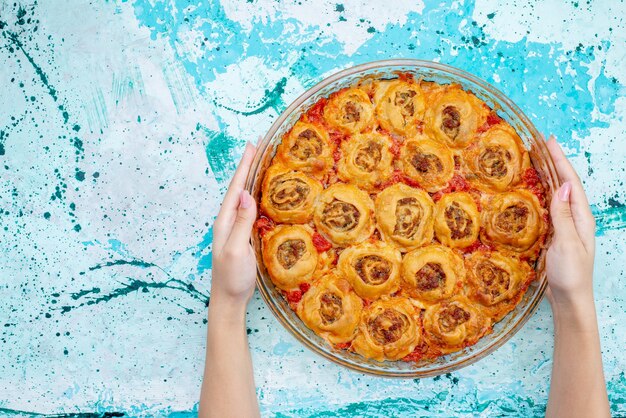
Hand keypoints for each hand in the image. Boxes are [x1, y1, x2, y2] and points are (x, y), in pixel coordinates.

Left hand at [210, 143, 257, 307]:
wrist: (228, 299)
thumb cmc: (231, 277)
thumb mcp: (237, 250)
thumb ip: (241, 223)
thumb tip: (246, 195)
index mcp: (225, 221)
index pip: (236, 188)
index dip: (244, 167)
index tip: (251, 147)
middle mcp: (228, 221)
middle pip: (239, 188)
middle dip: (247, 167)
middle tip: (257, 147)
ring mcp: (235, 229)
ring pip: (244, 197)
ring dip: (251, 179)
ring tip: (260, 163)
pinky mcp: (243, 237)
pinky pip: (249, 210)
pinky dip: (256, 196)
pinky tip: (263, 195)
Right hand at [545, 136, 595, 308]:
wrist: (569, 299)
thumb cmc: (571, 275)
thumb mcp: (567, 244)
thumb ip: (563, 215)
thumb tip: (563, 186)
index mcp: (581, 217)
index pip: (570, 182)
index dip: (560, 160)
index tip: (549, 141)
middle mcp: (575, 217)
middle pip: (563, 183)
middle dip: (553, 161)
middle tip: (539, 142)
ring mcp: (565, 225)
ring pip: (555, 192)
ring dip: (546, 173)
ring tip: (535, 157)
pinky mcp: (554, 233)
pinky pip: (547, 205)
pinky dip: (540, 191)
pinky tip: (532, 187)